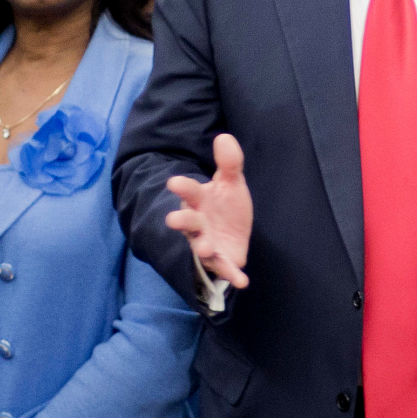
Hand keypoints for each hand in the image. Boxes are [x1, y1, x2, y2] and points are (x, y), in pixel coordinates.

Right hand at [163, 132, 252, 289]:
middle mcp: (198, 223)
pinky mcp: (221, 260)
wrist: (233, 230)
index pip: (189, 192)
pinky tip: (242, 280)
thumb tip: (225, 137)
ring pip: (200, 246)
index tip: (174, 183)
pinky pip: (225, 268)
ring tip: (204, 248)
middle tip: (174, 219)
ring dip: (201, 247)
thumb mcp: (231, 182)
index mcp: (199, 201)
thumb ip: (229, 163)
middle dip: (181, 220)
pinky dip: (232, 275)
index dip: (182, 187)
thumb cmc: (226, 205)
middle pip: (187, 222)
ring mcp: (207, 243)